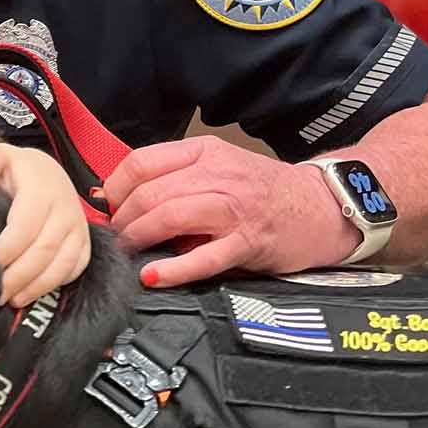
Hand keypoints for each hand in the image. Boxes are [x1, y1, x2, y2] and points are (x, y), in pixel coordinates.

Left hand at [0, 144, 92, 307]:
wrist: (49, 172)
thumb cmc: (19, 169)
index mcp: (42, 189)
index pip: (24, 228)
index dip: (6, 251)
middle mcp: (65, 210)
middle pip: (42, 252)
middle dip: (17, 277)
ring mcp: (78, 228)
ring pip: (61, 266)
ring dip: (35, 287)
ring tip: (11, 299)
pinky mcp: (84, 242)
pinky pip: (74, 269)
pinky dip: (53, 285)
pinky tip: (31, 292)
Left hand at [102, 136, 360, 287]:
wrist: (321, 206)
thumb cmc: (261, 191)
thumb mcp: (216, 168)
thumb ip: (174, 179)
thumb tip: (119, 201)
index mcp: (204, 152)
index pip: (142, 162)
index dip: (115, 187)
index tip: (106, 207)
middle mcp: (218, 175)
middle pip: (151, 193)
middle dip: (122, 219)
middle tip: (113, 237)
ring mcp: (234, 209)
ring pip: (171, 216)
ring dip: (139, 237)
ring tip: (127, 252)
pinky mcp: (248, 242)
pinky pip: (204, 257)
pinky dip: (174, 268)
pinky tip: (154, 275)